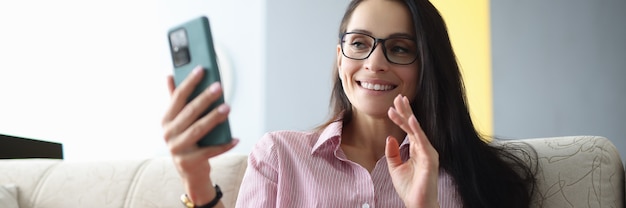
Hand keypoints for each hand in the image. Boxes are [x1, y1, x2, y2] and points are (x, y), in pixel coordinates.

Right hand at [162, 66, 237, 204]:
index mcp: (166, 120)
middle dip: (205, 98)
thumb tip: (169, 75)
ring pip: (198, 129)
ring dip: (214, 118)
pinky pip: (210, 151)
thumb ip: (176, 100)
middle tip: (219, 86)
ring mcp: (177, 148)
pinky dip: (224, 145)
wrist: (190, 171)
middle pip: (190, 111)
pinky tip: (235, 138)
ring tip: (228, 108)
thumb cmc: (188, 141)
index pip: (178, 97)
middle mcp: (168, 133)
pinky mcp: (189, 162)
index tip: (201, 69)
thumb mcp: (179, 121)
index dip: (189, 82)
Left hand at [385, 94, 438, 207]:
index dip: (402, 116)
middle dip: (406, 110)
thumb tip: (390, 137)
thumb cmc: (409, 188)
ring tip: (400, 104)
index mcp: (416, 150)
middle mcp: (424, 148)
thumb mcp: (395, 168)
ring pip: (417, 130)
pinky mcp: (430, 159)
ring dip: (408, 117)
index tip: (393, 105)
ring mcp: (428, 153)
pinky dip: (417, 130)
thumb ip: (392, 153)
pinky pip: (423, 141)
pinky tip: (411, 120)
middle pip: (414, 125)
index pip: (408, 129)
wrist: (417, 204)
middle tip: (398, 96)